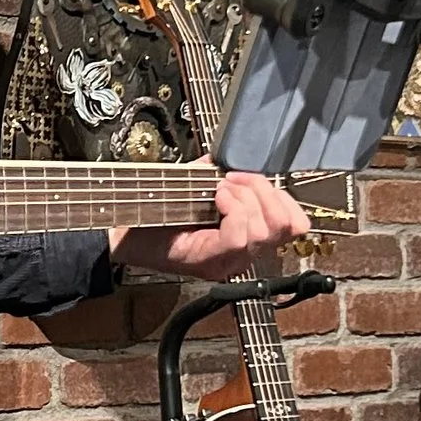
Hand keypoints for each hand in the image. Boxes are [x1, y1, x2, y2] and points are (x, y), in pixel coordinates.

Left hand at [110, 167, 313, 282]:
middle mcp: (244, 255)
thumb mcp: (195, 187)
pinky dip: (232, 209)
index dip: (281, 196)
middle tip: (231, 180)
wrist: (125, 236)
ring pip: (264, 231)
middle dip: (263, 191)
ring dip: (244, 198)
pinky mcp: (212, 262)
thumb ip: (216, 174)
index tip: (247, 178)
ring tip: (219, 189)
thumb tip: (226, 158)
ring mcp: (230, 262)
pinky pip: (239, 236)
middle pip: (285, 226)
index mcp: (248, 238)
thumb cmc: (156, 216)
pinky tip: (214, 199)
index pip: (296, 225)